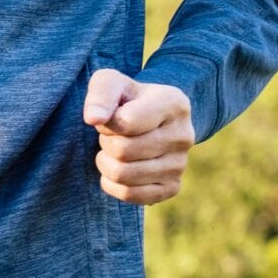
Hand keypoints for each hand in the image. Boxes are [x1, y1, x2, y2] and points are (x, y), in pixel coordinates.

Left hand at [83, 69, 193, 205]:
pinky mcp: (173, 187)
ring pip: (123, 174)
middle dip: (106, 141)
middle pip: (123, 151)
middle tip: (113, 133)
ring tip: (115, 148)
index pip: (126, 123)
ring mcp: (180, 165)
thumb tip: (93, 119)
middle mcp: (184, 136)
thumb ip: (100, 94)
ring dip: (106, 161)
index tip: (112, 114)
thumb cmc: (126, 98)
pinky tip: (117, 167)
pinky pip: (130, 195)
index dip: (108, 121)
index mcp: (174, 104)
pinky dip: (111, 183)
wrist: (149, 119)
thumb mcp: (111, 82)